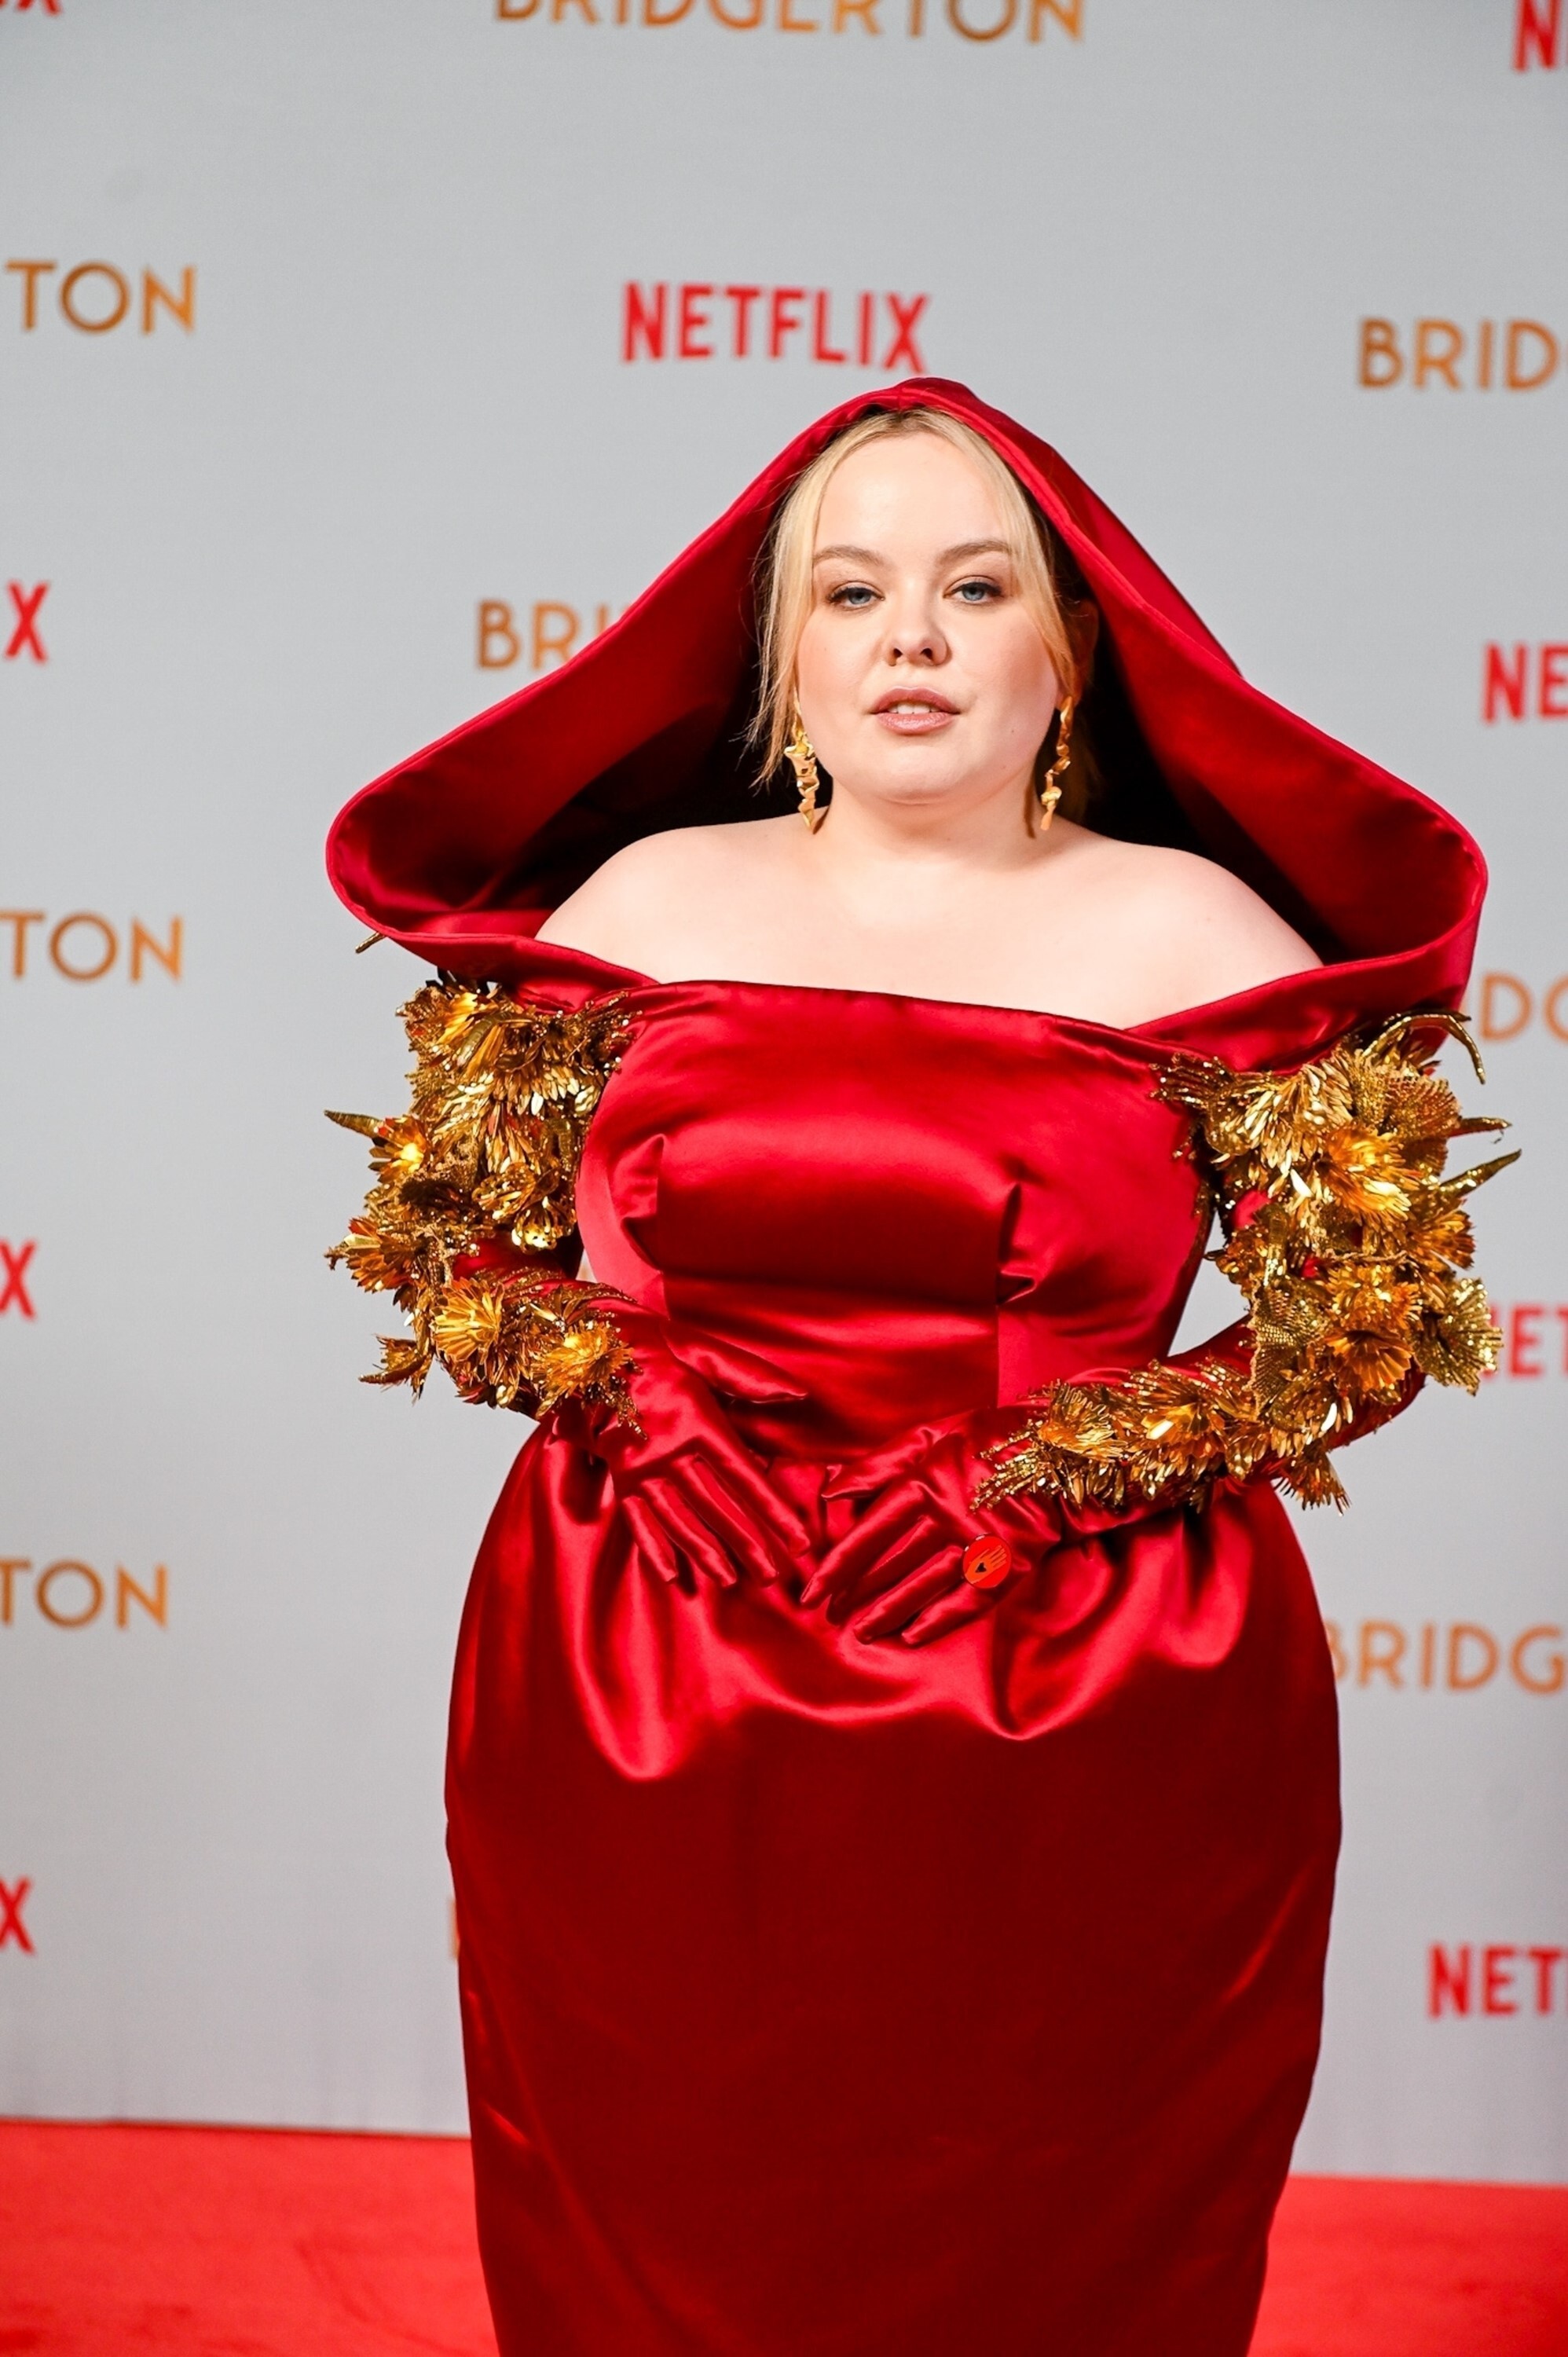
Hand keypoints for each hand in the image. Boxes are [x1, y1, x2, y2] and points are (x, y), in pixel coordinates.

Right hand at [554, 1305, 811, 1591]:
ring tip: (731, 1580)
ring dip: (706, 1553)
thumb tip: (796, 1394)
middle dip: (748, 1543)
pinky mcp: (617, 1474)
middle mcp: (667, 1452)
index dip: (773, 1511)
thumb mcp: (694, 1346)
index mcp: (695, 1421)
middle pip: (716, 1507)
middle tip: (774, 1576)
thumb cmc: (642, 1341)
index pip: (743, 1476)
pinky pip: (636, 1517)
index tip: (798, 1540)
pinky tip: (670, 1573)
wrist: (572, 1343)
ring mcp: (639, 1468)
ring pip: (678, 1519)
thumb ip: (745, 1374)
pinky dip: (653, 1546)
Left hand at [803, 1408, 1061, 1646]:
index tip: (812, 1592)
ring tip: (861, 1633)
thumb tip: (831, 1492)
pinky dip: (941, 1619)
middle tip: (828, 1619)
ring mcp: (980, 1544)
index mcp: (924, 1482)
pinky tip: (914, 1636)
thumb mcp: (933, 1435)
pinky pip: (969, 1599)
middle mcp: (948, 1517)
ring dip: (889, 1612)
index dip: (837, 1566)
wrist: (1066, 1448)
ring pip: (924, 1586)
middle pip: (891, 1564)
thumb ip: (881, 1463)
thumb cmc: (993, 1437)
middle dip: (856, 1594)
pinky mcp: (1010, 1564)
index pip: (868, 1534)